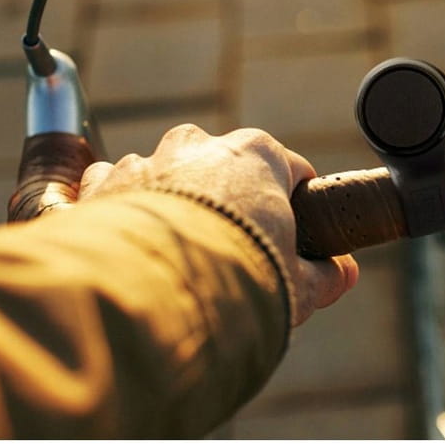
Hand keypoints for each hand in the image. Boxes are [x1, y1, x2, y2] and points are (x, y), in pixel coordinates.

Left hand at [78, 124, 357, 326]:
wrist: (150, 299)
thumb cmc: (238, 280)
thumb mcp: (300, 284)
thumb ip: (327, 273)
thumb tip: (343, 273)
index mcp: (258, 154)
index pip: (291, 170)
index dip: (298, 204)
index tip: (294, 234)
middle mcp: (200, 145)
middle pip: (226, 169)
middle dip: (230, 202)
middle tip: (233, 252)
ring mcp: (147, 160)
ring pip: (168, 176)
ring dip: (175, 205)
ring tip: (177, 257)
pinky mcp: (101, 185)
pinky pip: (116, 190)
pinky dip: (125, 212)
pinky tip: (134, 250)